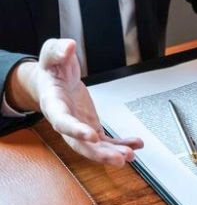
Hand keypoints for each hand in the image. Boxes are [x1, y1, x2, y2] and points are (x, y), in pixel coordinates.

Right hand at [5, 39, 142, 165]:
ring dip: (112, 154)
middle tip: (120, 158)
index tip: (91, 135)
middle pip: (79, 144)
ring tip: (131, 155)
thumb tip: (68, 46)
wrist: (53, 80)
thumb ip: (57, 50)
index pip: (62, 121)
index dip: (75, 130)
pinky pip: (107, 141)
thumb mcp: (52, 53)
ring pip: (94, 148)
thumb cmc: (52, 69)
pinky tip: (137, 145)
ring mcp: (80, 128)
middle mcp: (66, 122)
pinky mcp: (92, 128)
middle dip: (99, 154)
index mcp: (53, 104)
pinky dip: (122, 144)